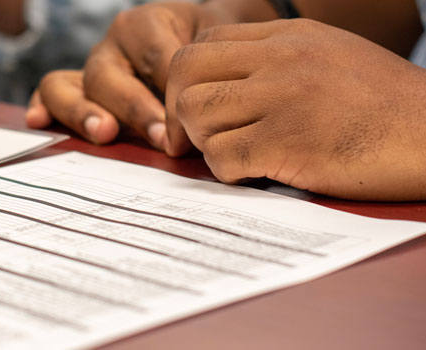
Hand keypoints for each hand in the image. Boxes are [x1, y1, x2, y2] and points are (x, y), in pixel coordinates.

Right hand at [26, 1, 239, 150]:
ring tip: (103, 133)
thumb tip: (206, 125)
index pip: (156, 60)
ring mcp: (91, 66)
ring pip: (66, 83)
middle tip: (160, 139)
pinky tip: (38, 122)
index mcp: (147, 24)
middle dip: (134, 109)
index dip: (171, 98)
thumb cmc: (209, 49)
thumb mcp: (217, 50)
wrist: (201, 42)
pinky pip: (49, 91)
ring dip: (82, 111)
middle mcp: (112, 44)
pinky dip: (42, 106)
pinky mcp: (76, 87)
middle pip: (107, 75)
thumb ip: (209, 76)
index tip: (188, 129)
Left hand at [167, 19, 425, 200]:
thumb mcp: (330, 58)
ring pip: (196, 113)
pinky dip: (227, 172)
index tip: (198, 109)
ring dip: (205, 141)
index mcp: (289, 35)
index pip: (203, 43)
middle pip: (185, 71)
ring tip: (237, 153)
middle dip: (181, 109)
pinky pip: (221, 157)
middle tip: (196, 137)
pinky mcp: (289, 142)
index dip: (189, 79)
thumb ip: (276, 60)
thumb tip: (221, 84)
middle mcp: (281, 58)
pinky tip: (255, 172)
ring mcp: (283, 98)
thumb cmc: (383, 107)